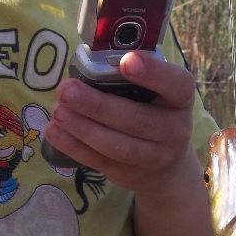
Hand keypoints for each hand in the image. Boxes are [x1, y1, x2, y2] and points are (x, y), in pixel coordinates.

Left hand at [43, 51, 197, 198]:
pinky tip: (54, 131)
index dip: (154, 74)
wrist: (166, 165)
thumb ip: (131, 76)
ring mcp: (155, 157)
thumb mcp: (155, 90)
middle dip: (98, 106)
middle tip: (66, 90)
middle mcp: (175, 129)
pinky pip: (100, 162)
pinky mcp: (131, 175)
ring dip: (83, 128)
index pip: (177, 85)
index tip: (127, 62)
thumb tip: (88, 61)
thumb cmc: (153, 111)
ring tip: (58, 111)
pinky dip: (74, 147)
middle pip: (138, 120)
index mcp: (180, 98)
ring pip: (118, 146)